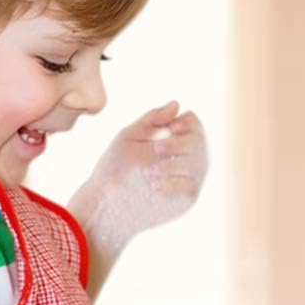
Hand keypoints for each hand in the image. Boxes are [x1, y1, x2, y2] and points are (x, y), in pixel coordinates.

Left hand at [72, 101, 208, 253]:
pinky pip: (190, 187)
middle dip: (179, 144)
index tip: (172, 127)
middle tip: (157, 149)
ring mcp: (188, 179)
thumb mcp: (129, 137)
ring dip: (174, 165)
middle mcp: (186, 157)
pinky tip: (154, 185)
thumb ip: (152, 119)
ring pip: (198, 165)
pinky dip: (173, 184)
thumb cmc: (115, 166)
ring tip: (149, 172)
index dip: (187, 123)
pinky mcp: (186, 198)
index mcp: (174, 139)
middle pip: (199, 143)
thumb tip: (176, 104)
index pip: (193, 124)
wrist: (105, 200)